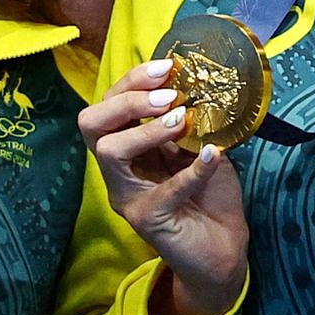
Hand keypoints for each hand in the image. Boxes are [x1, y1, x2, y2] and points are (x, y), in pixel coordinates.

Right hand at [81, 60, 250, 314]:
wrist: (224, 247)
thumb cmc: (210, 194)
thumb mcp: (199, 146)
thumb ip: (191, 121)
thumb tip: (197, 84)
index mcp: (127, 146)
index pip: (109, 104)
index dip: (132, 80)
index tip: (167, 67)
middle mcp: (118, 171)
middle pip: (90, 124)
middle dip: (126, 100)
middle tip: (168, 96)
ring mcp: (128, 197)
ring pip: (110, 153)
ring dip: (146, 131)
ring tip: (182, 120)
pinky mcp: (148, 221)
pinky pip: (163, 191)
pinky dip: (192, 170)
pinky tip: (214, 156)